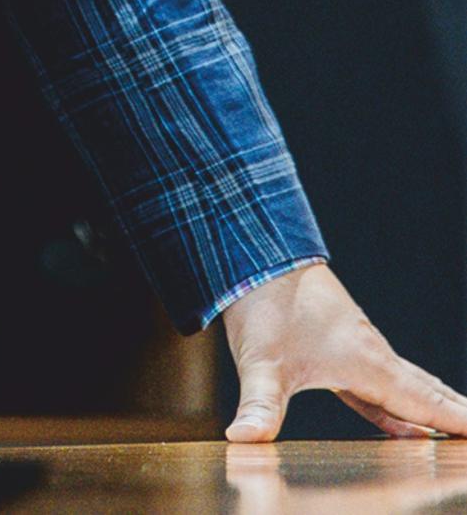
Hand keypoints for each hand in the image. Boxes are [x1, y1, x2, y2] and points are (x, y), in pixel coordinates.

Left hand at [223, 263, 466, 439]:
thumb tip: (243, 438)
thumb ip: (258, 404)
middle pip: (424, 392)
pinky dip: (399, 402)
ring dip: (432, 405)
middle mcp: (370, 352)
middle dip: (453, 415)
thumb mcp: (260, 361)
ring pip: (406, 383)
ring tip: (456, 427)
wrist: (255, 250)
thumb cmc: (263, 302)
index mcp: (365, 362)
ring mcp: (356, 345)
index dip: (453, 421)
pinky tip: (401, 423)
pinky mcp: (338, 343)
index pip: (421, 402)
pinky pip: (381, 381)